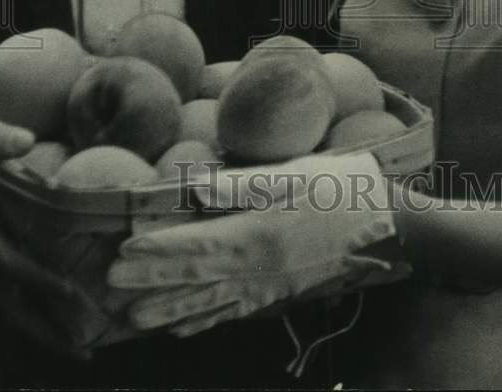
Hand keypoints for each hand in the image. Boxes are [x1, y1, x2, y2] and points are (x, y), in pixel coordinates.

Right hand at [0, 119, 103, 357]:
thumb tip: (28, 141)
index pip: (8, 263)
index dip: (39, 280)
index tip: (72, 294)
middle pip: (9, 304)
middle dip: (44, 330)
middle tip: (83, 353)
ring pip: (6, 305)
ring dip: (40, 328)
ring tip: (78, 349)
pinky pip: (4, 293)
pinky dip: (29, 309)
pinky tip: (54, 316)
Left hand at [108, 151, 409, 336]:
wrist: (389, 227)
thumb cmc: (343, 190)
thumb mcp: (293, 174)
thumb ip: (241, 184)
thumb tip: (193, 188)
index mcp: (257, 233)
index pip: (195, 246)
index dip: (157, 251)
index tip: (122, 252)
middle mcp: (258, 267)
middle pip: (195, 278)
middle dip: (153, 282)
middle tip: (112, 288)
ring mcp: (270, 286)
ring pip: (211, 302)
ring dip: (171, 309)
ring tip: (137, 319)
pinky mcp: (283, 293)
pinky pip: (236, 311)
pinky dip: (207, 319)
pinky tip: (186, 326)